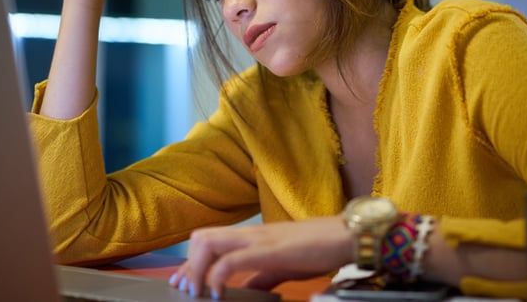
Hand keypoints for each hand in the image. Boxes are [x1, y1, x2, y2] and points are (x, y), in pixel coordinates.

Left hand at [169, 216, 351, 298]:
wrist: (345, 235)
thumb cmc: (318, 248)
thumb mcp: (283, 266)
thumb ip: (262, 277)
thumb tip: (245, 291)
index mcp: (252, 236)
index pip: (209, 241)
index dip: (189, 263)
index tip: (180, 282)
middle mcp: (250, 233)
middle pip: (201, 238)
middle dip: (187, 265)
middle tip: (185, 289)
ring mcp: (258, 239)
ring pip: (209, 243)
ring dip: (196, 269)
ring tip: (198, 292)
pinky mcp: (269, 250)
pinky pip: (232, 260)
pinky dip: (218, 276)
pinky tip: (218, 293)